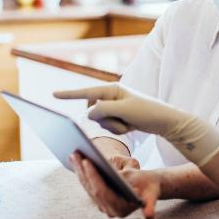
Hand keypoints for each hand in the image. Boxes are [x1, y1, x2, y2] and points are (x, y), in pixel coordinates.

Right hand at [56, 84, 218, 166]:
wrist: (165, 121)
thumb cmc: (147, 112)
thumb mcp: (124, 111)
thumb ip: (102, 110)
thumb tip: (87, 113)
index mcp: (112, 89)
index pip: (86, 93)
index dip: (68, 94)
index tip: (52, 94)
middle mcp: (111, 96)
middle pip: (93, 112)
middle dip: (107, 120)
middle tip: (127, 119)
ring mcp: (114, 106)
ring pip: (100, 121)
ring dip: (115, 126)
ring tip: (131, 122)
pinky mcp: (118, 116)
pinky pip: (109, 126)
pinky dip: (120, 129)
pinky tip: (132, 125)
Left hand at [69, 152, 159, 217]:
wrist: (150, 188)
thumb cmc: (151, 187)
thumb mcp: (152, 194)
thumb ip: (150, 206)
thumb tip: (149, 215)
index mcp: (120, 209)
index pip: (101, 192)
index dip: (93, 176)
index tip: (87, 161)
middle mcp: (109, 210)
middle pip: (91, 189)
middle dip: (83, 170)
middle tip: (76, 154)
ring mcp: (102, 205)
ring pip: (87, 186)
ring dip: (79, 170)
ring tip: (74, 153)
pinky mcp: (99, 198)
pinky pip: (88, 184)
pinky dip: (82, 171)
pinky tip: (76, 159)